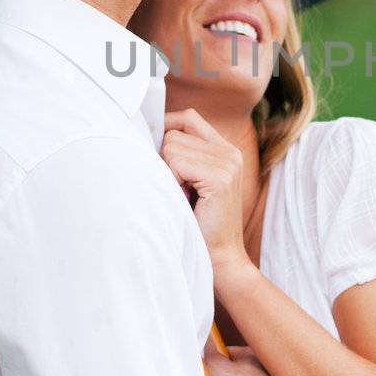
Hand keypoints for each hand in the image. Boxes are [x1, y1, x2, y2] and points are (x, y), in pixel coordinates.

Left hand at [161, 108, 248, 270]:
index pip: (188, 118)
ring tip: (180, 195)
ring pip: (172, 146)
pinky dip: (172, 181)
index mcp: (226, 150)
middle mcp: (230, 152)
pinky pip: (177, 162)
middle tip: (175, 188)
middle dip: (164, 160)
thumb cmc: (199, 223)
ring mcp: (227, 163)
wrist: (220, 257)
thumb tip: (146, 133)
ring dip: (167, 173)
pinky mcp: (220, 177)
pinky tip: (183, 199)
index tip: (152, 148)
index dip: (166, 127)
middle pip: (174, 132)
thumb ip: (182, 156)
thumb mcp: (192, 182)